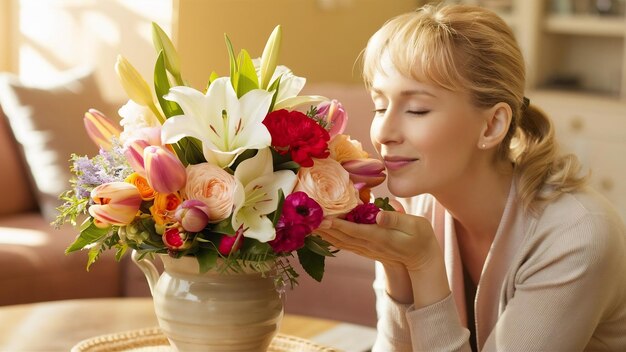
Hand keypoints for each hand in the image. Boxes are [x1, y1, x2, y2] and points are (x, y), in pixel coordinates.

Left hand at [317, 201, 439, 271]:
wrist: (423, 258)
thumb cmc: (421, 237)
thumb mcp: (415, 224)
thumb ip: (396, 218)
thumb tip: (379, 214)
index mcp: (381, 237)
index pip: (356, 230)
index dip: (339, 225)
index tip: (324, 219)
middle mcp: (371, 245)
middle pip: (343, 237)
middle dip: (325, 230)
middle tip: (308, 220)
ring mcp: (367, 249)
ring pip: (341, 243)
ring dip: (325, 235)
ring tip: (309, 226)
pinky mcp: (366, 249)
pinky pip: (345, 245)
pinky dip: (332, 239)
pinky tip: (322, 233)